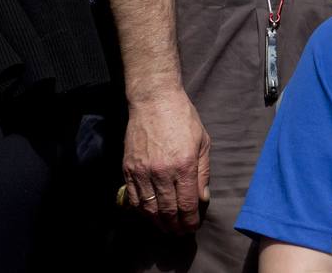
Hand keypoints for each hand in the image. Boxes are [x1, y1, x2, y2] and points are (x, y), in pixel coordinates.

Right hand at [122, 90, 211, 233]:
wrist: (154, 100)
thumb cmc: (182, 118)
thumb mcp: (202, 142)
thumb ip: (203, 173)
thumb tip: (202, 199)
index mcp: (184, 166)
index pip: (186, 205)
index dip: (190, 222)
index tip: (192, 227)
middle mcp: (162, 172)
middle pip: (167, 211)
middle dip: (175, 227)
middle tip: (180, 232)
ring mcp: (142, 171)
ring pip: (148, 209)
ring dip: (158, 223)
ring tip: (166, 227)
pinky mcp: (128, 168)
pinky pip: (133, 198)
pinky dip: (141, 211)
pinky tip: (149, 214)